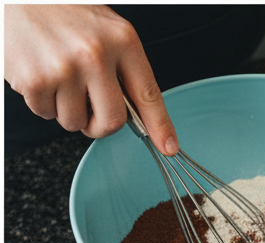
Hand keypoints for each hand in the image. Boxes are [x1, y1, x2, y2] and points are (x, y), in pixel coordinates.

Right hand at [4, 4, 176, 153]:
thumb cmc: (58, 9)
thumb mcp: (103, 28)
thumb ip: (122, 67)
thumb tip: (139, 114)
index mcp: (121, 40)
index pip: (148, 94)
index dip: (160, 127)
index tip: (168, 147)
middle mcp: (96, 54)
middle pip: (113, 121)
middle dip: (100, 125)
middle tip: (88, 109)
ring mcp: (65, 68)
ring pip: (76, 122)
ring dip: (67, 110)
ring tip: (56, 76)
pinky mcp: (35, 80)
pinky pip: (46, 114)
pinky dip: (42, 101)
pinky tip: (39, 72)